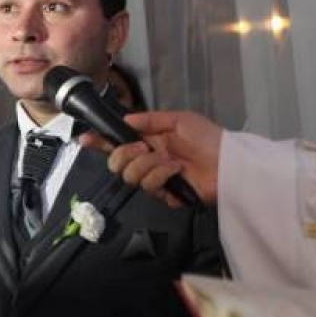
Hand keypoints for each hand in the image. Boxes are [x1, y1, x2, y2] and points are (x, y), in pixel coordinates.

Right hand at [80, 110, 222, 206]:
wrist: (230, 162)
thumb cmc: (208, 138)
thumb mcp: (179, 120)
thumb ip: (150, 120)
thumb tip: (125, 121)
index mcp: (148, 142)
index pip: (117, 144)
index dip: (99, 143)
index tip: (84, 140)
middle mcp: (147, 162)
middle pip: (115, 164)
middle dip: (124, 155)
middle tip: (143, 148)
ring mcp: (155, 180)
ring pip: (130, 176)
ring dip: (148, 165)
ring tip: (170, 160)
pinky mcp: (166, 196)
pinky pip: (151, 187)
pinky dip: (163, 175)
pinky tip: (177, 170)